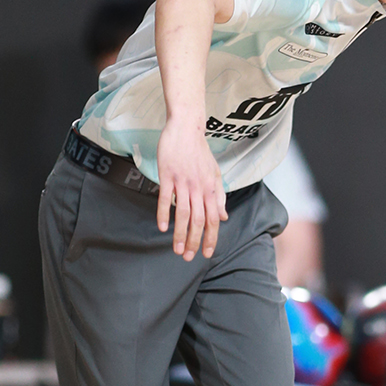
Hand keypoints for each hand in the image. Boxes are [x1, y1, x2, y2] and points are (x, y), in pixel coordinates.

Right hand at [157, 116, 225, 260]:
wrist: (187, 128)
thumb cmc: (200, 151)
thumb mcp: (215, 174)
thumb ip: (219, 197)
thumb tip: (223, 217)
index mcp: (211, 189)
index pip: (213, 220)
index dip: (211, 238)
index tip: (206, 253)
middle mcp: (199, 188)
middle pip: (199, 221)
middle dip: (194, 242)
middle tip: (188, 257)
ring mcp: (183, 182)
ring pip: (183, 214)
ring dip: (180, 234)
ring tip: (176, 249)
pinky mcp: (168, 175)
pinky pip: (166, 198)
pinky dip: (164, 214)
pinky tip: (162, 228)